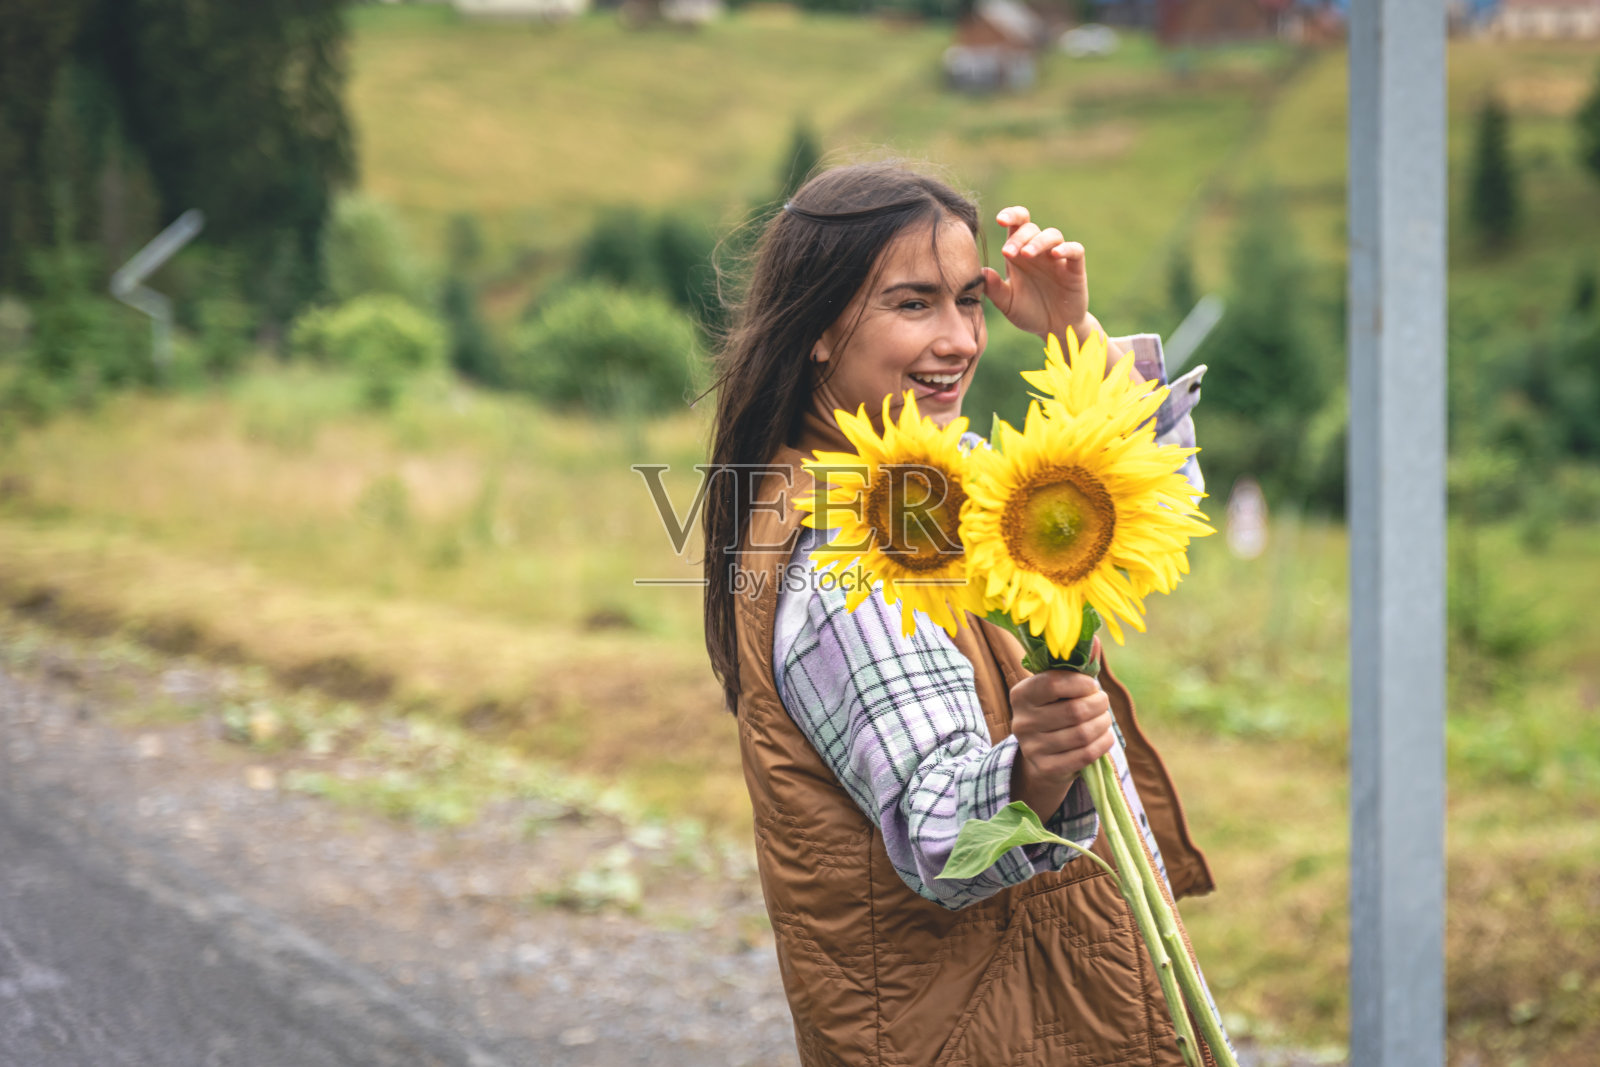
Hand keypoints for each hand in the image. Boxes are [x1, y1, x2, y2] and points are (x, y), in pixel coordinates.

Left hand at [982, 205, 1093, 343]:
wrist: (1054, 329)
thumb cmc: (1029, 312)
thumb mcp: (1007, 303)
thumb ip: (994, 289)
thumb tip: (980, 273)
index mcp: (1019, 254)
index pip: (1016, 224)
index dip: (1010, 215)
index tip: (999, 219)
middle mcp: (1039, 252)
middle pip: (1031, 228)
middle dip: (1018, 237)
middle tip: (1007, 253)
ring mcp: (1058, 259)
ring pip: (1052, 235)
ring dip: (1038, 241)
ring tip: (1026, 254)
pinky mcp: (1075, 269)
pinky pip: (1075, 250)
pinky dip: (1066, 249)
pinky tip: (1055, 255)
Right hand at [1008, 669, 1115, 821]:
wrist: (1043, 756)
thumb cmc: (1056, 711)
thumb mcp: (1061, 688)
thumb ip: (1076, 664)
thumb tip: (1092, 638)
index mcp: (1021, 694)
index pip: (1052, 684)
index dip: (1080, 683)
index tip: (1092, 685)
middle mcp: (1021, 721)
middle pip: (1074, 711)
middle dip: (1099, 705)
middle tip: (1103, 702)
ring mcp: (1032, 747)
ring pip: (1082, 733)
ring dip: (1103, 724)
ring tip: (1105, 719)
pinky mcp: (1046, 768)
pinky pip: (1084, 755)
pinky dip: (1102, 744)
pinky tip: (1104, 737)